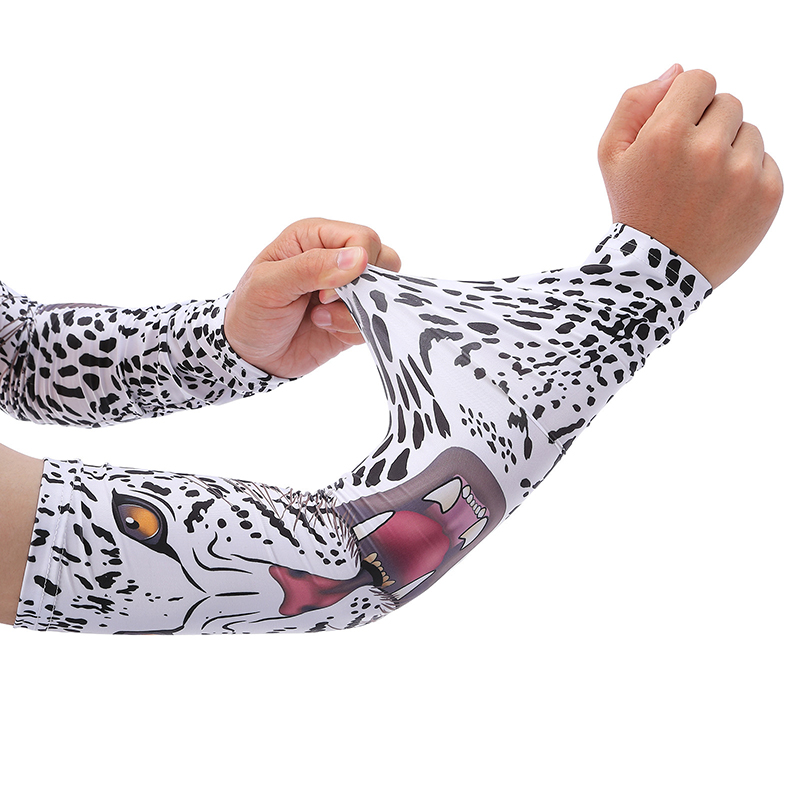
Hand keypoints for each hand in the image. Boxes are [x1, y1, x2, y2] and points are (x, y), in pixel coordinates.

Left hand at [223, 218, 400, 377]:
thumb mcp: (268, 285)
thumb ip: (311, 267)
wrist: (250, 356)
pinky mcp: (354, 316)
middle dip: (361, 290)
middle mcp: (335, 257)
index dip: (355, 266)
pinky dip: (354, 330)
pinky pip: (376, 320)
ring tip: (319, 320)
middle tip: (324, 304)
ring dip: (354, 314)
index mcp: (314, 237)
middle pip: (384, 261)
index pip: (363, 238)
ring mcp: (348, 288)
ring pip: (383, 294)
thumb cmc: (251, 312)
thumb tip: (359, 259)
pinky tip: (326, 330)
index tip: (324, 293)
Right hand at [598, 65, 782, 287]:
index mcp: (667, 134)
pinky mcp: (768, 194)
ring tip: (703, 188)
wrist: (656, 273)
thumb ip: (635, 103)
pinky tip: (720, 202)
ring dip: (730, 151)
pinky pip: (767, 161)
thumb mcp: (611, 155)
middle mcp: (707, 149)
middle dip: (708, 128)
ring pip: (750, 131)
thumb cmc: (633, 208)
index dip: (685, 103)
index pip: (699, 79)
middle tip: (685, 168)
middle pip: (728, 103)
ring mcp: (742, 173)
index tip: (675, 132)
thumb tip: (679, 71)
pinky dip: (747, 177)